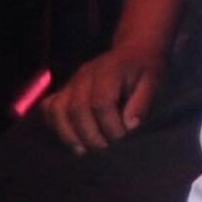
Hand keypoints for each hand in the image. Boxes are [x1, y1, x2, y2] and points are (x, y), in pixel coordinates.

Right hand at [43, 43, 162, 155]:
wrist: (132, 51)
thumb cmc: (143, 70)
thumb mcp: (152, 82)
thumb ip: (141, 103)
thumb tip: (129, 126)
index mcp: (109, 70)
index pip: (102, 102)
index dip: (110, 125)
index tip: (122, 139)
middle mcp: (85, 75)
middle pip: (77, 108)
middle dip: (90, 134)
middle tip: (104, 150)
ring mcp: (72, 82)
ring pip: (58, 109)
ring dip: (68, 134)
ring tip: (83, 150)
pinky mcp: (65, 89)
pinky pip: (49, 107)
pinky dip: (54, 124)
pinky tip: (69, 138)